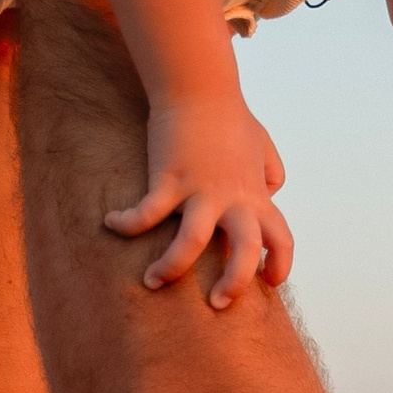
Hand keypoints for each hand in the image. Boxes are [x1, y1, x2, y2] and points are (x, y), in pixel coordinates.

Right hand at [109, 91, 292, 304]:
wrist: (201, 87)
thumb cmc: (230, 117)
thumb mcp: (262, 146)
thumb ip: (271, 172)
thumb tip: (270, 192)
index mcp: (254, 195)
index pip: (280, 238)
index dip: (280, 264)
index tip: (269, 282)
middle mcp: (232, 198)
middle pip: (244, 251)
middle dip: (234, 284)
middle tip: (219, 304)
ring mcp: (200, 190)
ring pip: (191, 243)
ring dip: (171, 268)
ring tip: (153, 282)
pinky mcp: (169, 178)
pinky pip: (146, 213)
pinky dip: (127, 222)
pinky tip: (112, 223)